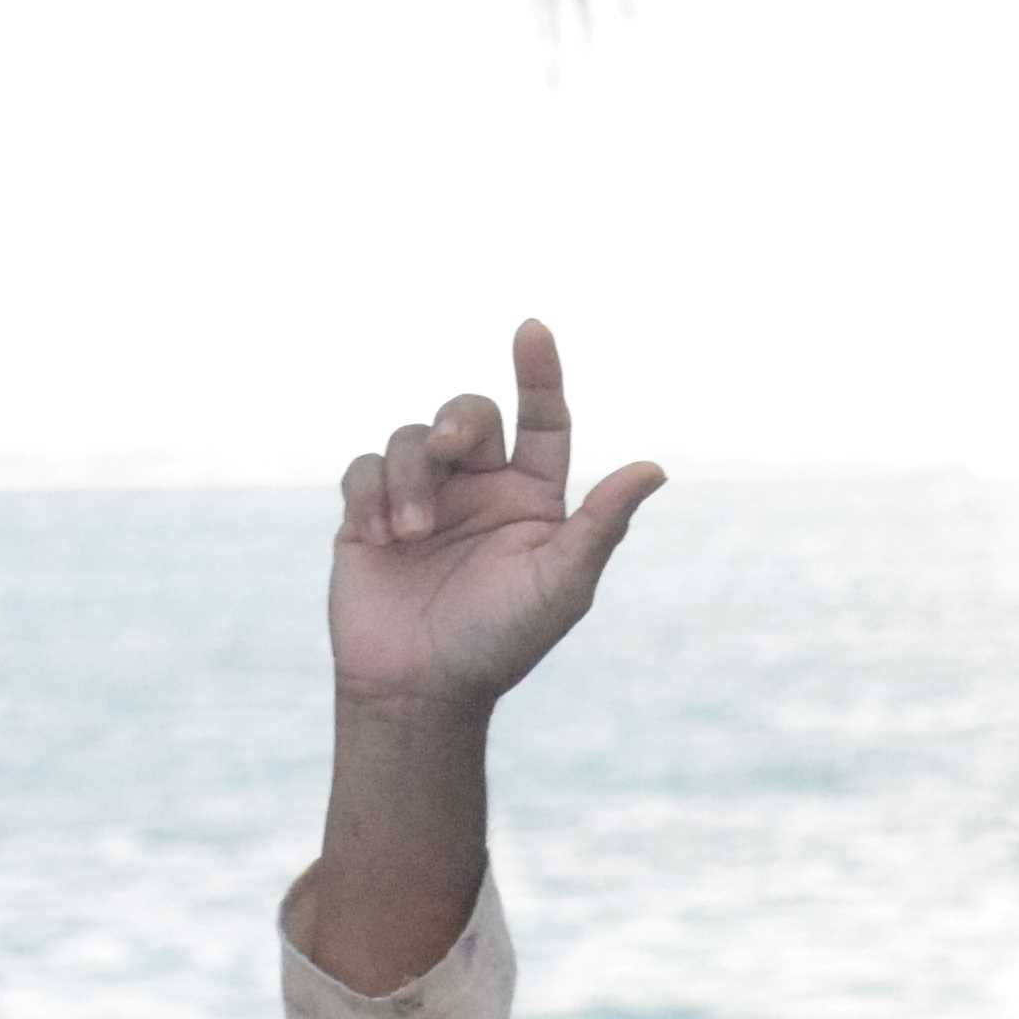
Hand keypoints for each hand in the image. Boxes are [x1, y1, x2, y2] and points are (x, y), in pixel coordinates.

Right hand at [330, 320, 664, 725]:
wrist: (422, 689)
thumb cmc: (501, 642)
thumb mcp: (560, 586)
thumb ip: (601, 526)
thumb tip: (654, 469)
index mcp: (532, 497)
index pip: (543, 420)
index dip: (539, 373)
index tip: (533, 329)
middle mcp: (480, 487)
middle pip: (468, 413)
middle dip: (458, 419)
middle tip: (452, 447)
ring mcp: (423, 496)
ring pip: (411, 438)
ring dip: (410, 478)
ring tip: (413, 536)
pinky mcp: (369, 513)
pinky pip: (363, 468)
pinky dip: (372, 493)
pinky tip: (383, 537)